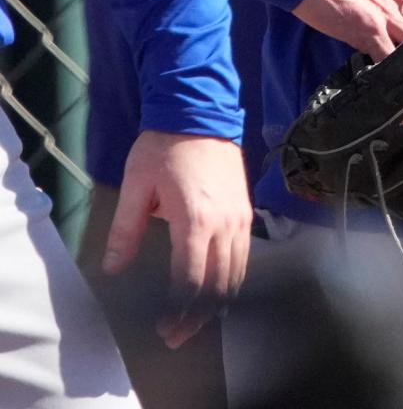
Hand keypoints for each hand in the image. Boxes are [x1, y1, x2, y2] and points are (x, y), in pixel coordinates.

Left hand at [102, 131, 251, 348]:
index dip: (178, 310)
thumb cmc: (164, 145)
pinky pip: (244, 256)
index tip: (163, 328)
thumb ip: (124, 230)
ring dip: (216, 304)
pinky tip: (215, 289)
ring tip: (194, 321)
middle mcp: (224, 223)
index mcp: (195, 218)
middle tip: (176, 336)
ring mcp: (240, 217)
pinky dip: (231, 280)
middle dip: (197, 318)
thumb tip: (112, 268)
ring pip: (236, 275)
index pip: (191, 280)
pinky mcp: (246, 210)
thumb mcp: (136, 184)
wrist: (200, 110)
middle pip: (218, 286)